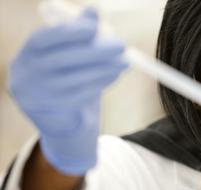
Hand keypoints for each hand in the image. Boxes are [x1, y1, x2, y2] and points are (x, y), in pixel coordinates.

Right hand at [8, 7, 127, 174]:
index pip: (44, 39)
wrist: (60, 117)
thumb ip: (79, 33)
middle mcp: (26, 74)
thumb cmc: (65, 77)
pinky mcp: (51, 112)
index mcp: (28, 53)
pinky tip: (114, 76)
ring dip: (103, 69)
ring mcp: (36, 96)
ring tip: (124, 63)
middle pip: (61, 60)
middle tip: (121, 45)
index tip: (94, 28)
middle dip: (95, 51)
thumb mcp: (70, 54)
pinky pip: (79, 96)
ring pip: (73, 80)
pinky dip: (100, 83)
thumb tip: (93, 11)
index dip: (69, 32)